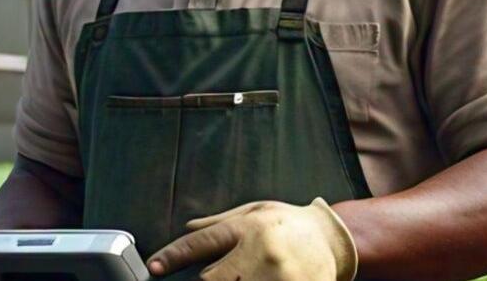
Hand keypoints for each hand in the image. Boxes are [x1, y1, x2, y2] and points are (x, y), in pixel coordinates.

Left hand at [146, 198, 357, 280]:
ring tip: (245, 274)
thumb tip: (187, 228)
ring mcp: (279, 277)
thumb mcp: (253, 212)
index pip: (200, 243)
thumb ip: (219, 223)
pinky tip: (258, 280)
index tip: (154, 268)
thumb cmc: (288, 223)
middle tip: (219, 272)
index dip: (172, 257)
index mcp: (247, 228)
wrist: (332, 238)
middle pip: (212, 278)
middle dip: (208, 279)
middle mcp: (260, 252)